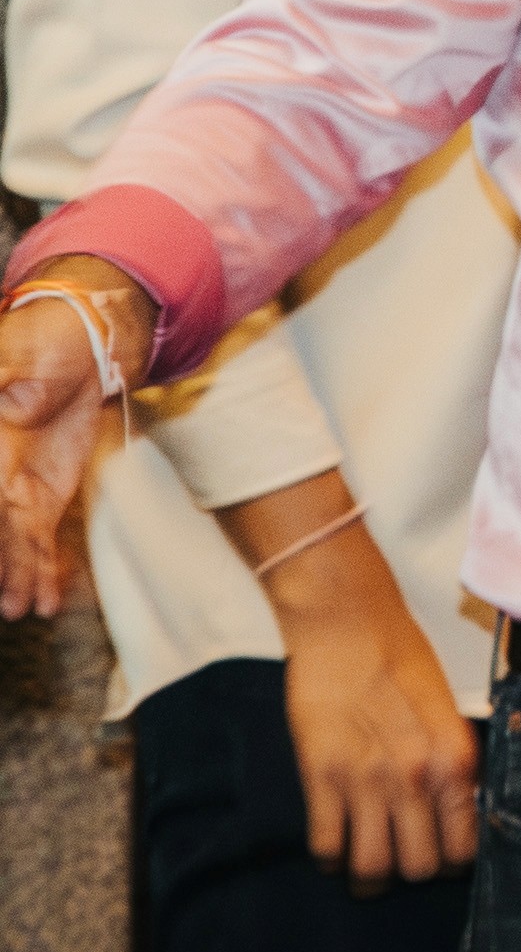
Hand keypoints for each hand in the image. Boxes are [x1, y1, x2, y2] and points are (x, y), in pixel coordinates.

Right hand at [0, 257, 145, 617]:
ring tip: (19, 610)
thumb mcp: (23, 353)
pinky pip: (41, 538)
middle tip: (5, 601)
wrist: (82, 345)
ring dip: (17, 576)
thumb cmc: (43, 341)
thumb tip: (13, 406)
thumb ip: (17, 384)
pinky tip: (45, 601)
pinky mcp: (43, 496)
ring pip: (13, 540)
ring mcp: (15, 488)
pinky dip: (45, 569)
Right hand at [236, 482, 476, 889]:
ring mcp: (365, 780)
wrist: (347, 626)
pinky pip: (326, 846)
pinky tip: (336, 844)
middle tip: (402, 858)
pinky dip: (331, 856)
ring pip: (372, 868)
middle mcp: (416, 776)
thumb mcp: (449, 711)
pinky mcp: (319, 776)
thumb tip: (463, 808)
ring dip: (369, 876)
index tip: (442, 854)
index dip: (454, 861)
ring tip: (367, 864)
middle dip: (412, 872)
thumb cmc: (401, 659)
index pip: (466, 847)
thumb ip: (455, 762)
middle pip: (420, 867)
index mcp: (456, 758)